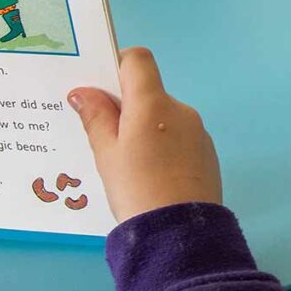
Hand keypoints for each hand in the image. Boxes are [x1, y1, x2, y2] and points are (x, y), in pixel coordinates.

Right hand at [68, 47, 221, 222]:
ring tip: (123, 162)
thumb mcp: (106, 153)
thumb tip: (84, 91)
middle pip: (149, 92)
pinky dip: (161, 145)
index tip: (99, 88)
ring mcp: (197, 130)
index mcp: (154, 103)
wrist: (180, 231)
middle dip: (125, 106)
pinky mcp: (206, 151)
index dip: (117, 65)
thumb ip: (96, 117)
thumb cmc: (136, 188)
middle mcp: (180, 109)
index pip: (138, 60)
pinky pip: (177, 137)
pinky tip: (148, 173)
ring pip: (163, 117)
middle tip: (101, 134)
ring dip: (143, 128)